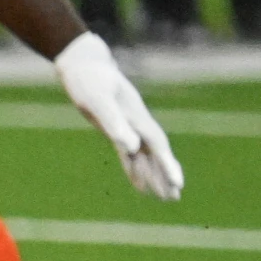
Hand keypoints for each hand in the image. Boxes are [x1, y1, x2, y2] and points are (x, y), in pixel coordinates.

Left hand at [52, 32, 183, 200]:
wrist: (83, 64)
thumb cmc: (89, 81)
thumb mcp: (99, 102)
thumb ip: (115, 124)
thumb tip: (131, 148)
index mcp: (136, 117)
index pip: (157, 146)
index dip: (166, 164)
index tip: (177, 183)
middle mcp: (136, 123)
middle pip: (155, 153)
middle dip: (165, 174)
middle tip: (176, 196)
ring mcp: (127, 126)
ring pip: (144, 156)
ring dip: (153, 175)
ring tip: (165, 196)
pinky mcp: (114, 129)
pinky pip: (128, 154)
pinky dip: (134, 169)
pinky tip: (139, 184)